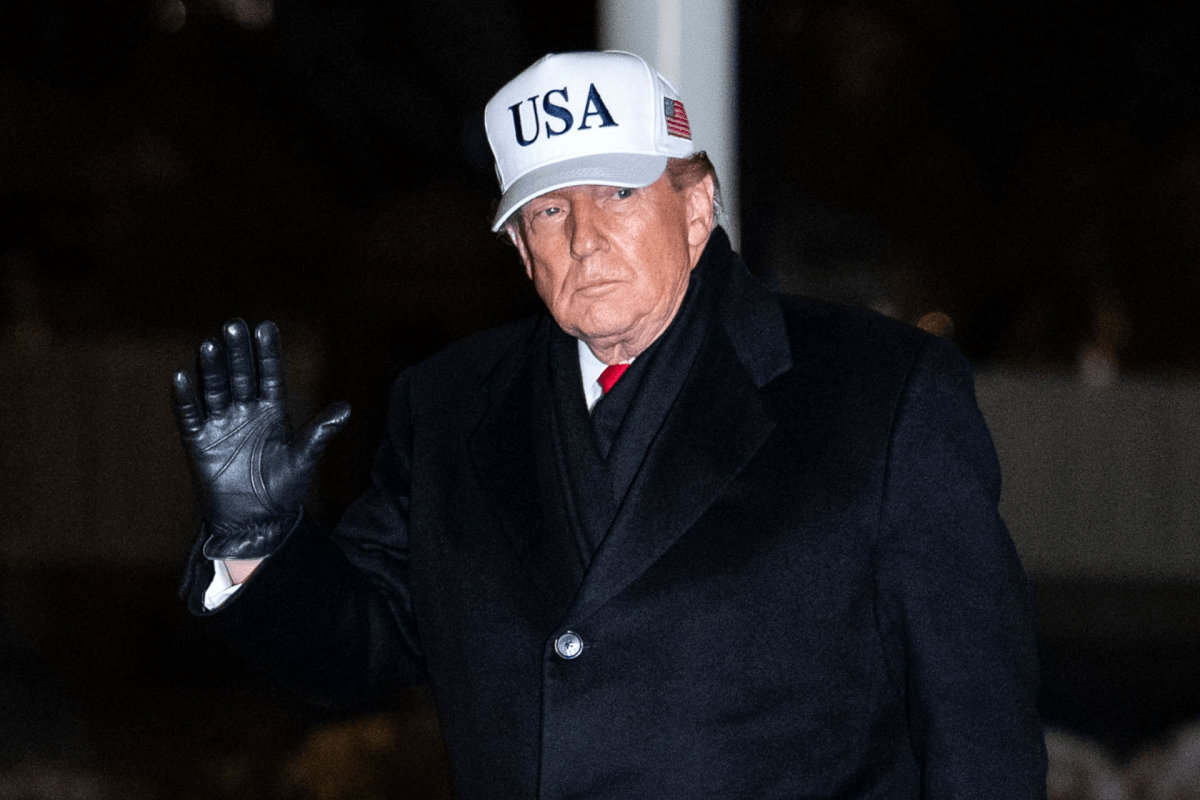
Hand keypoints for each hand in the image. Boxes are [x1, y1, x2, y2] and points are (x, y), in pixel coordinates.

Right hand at [171, 319, 349, 558]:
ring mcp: (221, 424)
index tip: (265, 326)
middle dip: (238, 352)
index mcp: (273, 411)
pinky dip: (185, 397)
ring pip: (215, 389)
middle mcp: (246, 411)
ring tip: (210, 345)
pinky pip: (190, 415)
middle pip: (241, 375)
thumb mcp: (303, 459)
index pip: (270, 375)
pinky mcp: (199, 442)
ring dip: (212, 369)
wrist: (256, 523)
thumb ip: (320, 433)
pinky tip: (183, 376)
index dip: (267, 353)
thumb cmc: (283, 489)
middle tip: (234, 325)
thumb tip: (347, 408)